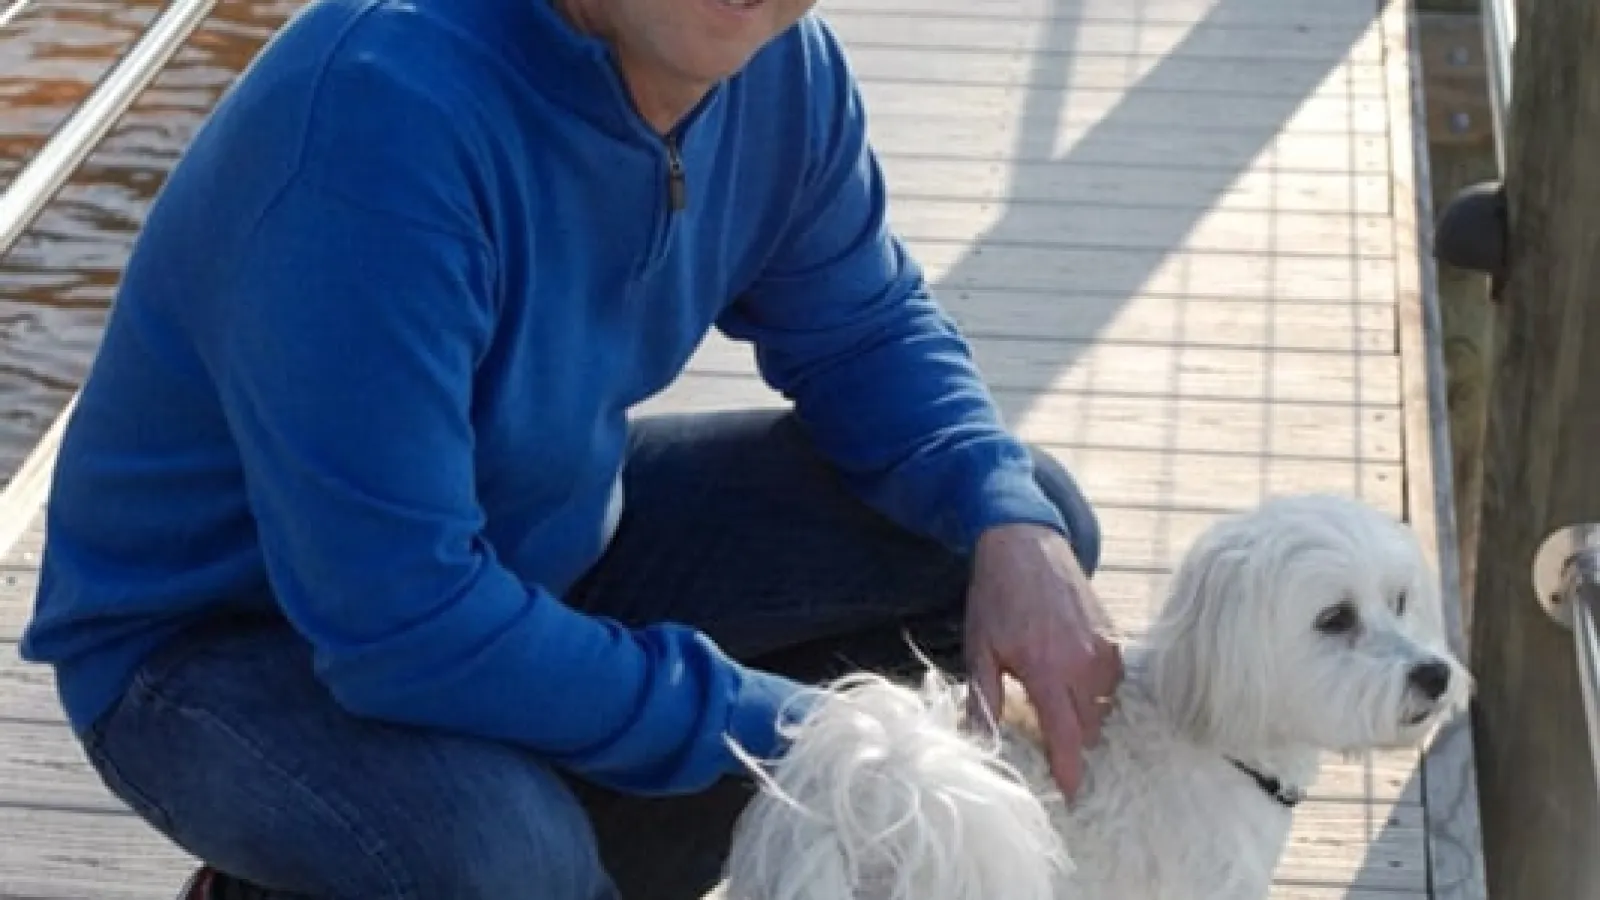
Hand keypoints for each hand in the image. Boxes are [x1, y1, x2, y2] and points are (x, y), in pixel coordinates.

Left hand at [963, 522, 1122, 799]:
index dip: (1070, 771)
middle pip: (1088, 729)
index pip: (1067, 737)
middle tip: (1041, 730)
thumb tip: (979, 744)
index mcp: (1048, 670)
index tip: (1072, 796)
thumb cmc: (997, 598)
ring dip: (1082, 713)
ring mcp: (1105, 649)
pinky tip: (1067, 672)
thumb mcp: (980, 649)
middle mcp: (1084, 664)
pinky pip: (1112, 682)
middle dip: (1068, 740)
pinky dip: (1093, 689)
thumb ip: (983, 700)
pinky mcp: (1115, 636)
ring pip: (1103, 707)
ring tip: (1051, 694)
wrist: (1025, 544)